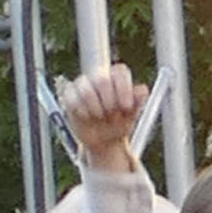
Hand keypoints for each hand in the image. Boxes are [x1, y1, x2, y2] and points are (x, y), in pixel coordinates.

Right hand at [56, 64, 148, 183]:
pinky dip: (80, 110)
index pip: (120, 71)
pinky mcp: (69, 94)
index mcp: (118, 78)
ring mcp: (83, 84)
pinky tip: (87, 117)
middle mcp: (100, 77)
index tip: (126, 107)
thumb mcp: (132, 115)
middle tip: (112, 114)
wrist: (104, 140)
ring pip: (85, 87)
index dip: (124, 88)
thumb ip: (138, 101)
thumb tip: (142, 90)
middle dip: (109, 101)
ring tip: (100, 117)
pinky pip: (71, 98)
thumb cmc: (120, 123)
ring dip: (95, 107)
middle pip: (102, 79)